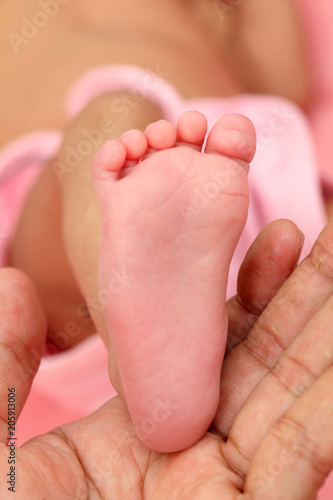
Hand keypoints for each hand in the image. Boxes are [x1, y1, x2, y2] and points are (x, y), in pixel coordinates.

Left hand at [0, 218, 330, 498]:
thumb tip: (14, 283)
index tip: (283, 235)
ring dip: (327, 329)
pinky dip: (328, 402)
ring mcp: (238, 497)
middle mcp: (201, 462)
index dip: (255, 288)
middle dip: (310, 297)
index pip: (216, 347)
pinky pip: (304, 452)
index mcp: (144, 438)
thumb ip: (5, 367)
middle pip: (270, 360)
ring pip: (299, 396)